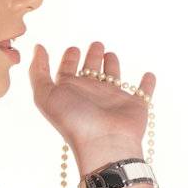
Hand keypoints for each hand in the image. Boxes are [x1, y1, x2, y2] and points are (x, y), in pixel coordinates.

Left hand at [28, 40, 155, 154]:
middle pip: (91, 70)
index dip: (69, 58)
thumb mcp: (45, 96)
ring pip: (114, 77)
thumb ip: (38, 72)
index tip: (73, 48)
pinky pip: (144, 92)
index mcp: (71, 91)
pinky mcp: (135, 105)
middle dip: (92, 56)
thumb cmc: (74, 121)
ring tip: (111, 54)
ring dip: (112, 65)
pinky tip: (149, 75)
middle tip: (96, 44)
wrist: (104, 143)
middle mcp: (91, 93)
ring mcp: (113, 99)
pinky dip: (147, 84)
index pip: (68, 70)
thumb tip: (38, 48)